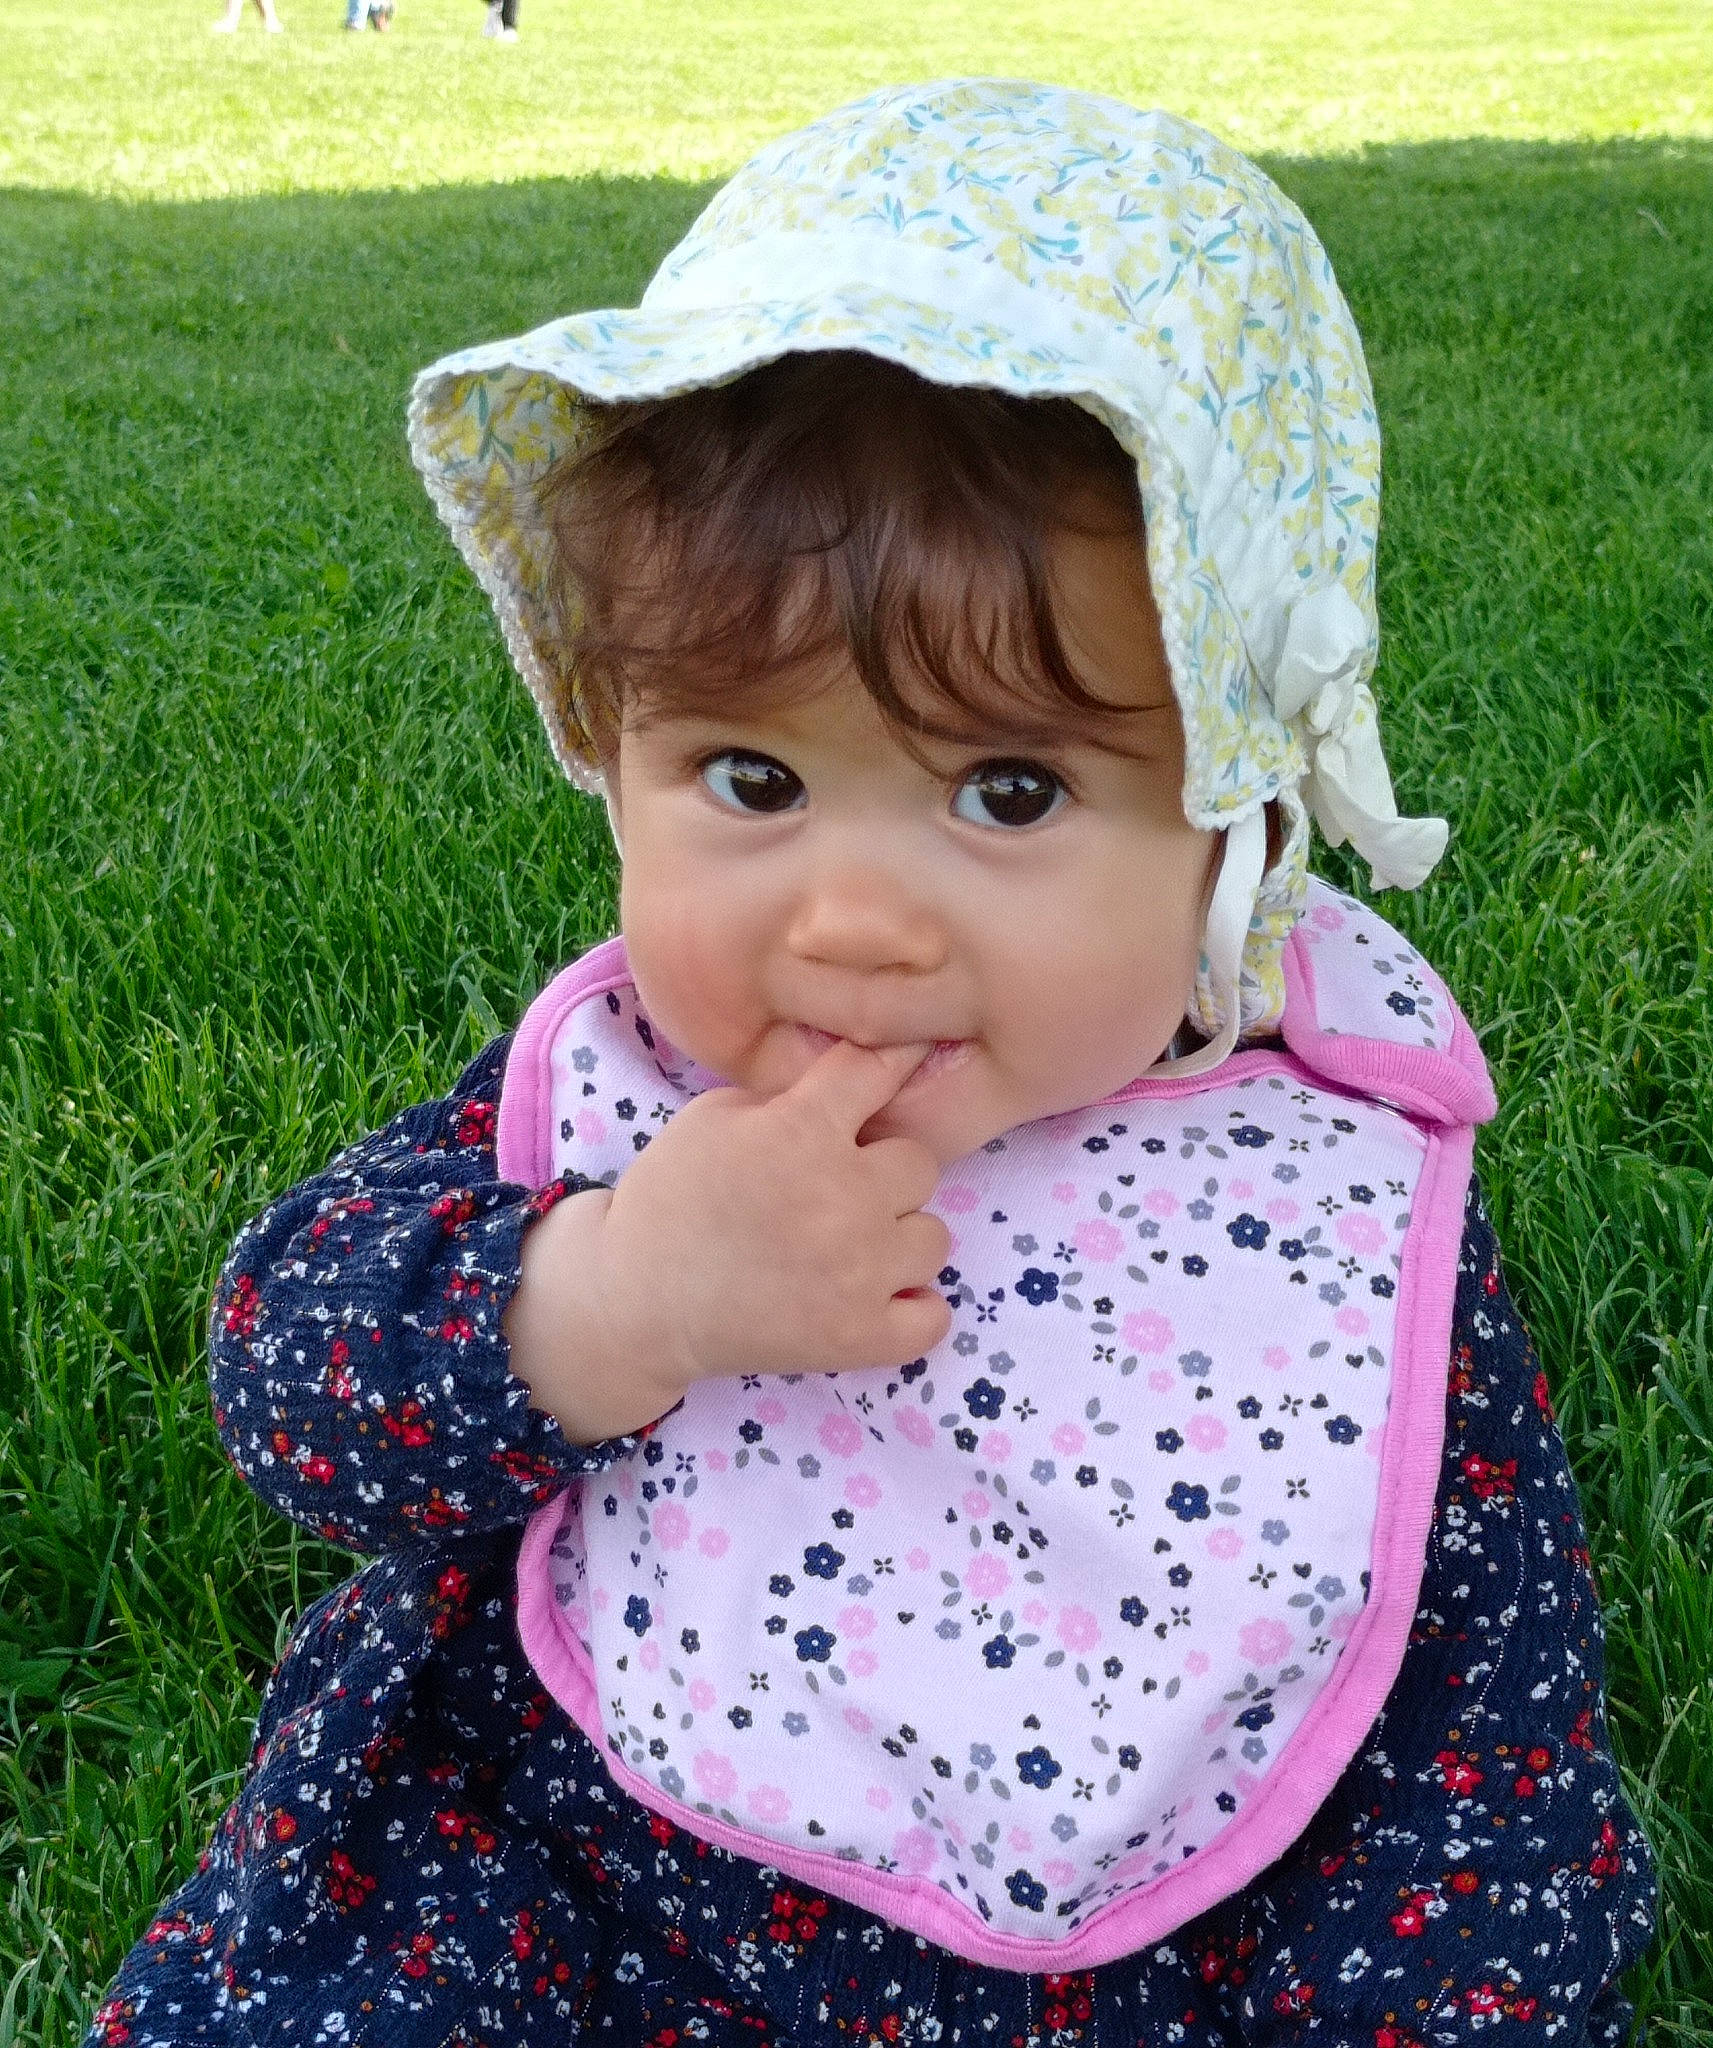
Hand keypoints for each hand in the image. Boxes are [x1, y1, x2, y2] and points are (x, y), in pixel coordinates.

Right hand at [505, 1041, 953, 1441]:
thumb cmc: (672, 1197)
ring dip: (899, 1240)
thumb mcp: (713, 1116)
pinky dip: (912, 1309)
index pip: (879, 1070)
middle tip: (839, 1192)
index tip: (912, 1057)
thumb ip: (787, 1098)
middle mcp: (844, 1196)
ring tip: (852, 1249)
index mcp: (802, 1131)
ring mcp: (859, 1273)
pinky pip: (933, 1317)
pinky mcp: (859, 1337)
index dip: (896, 1062)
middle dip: (883, 1173)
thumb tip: (850, 1094)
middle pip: (920, 1164)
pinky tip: (877, 1298)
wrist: (636, 1298)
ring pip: (934, 1238)